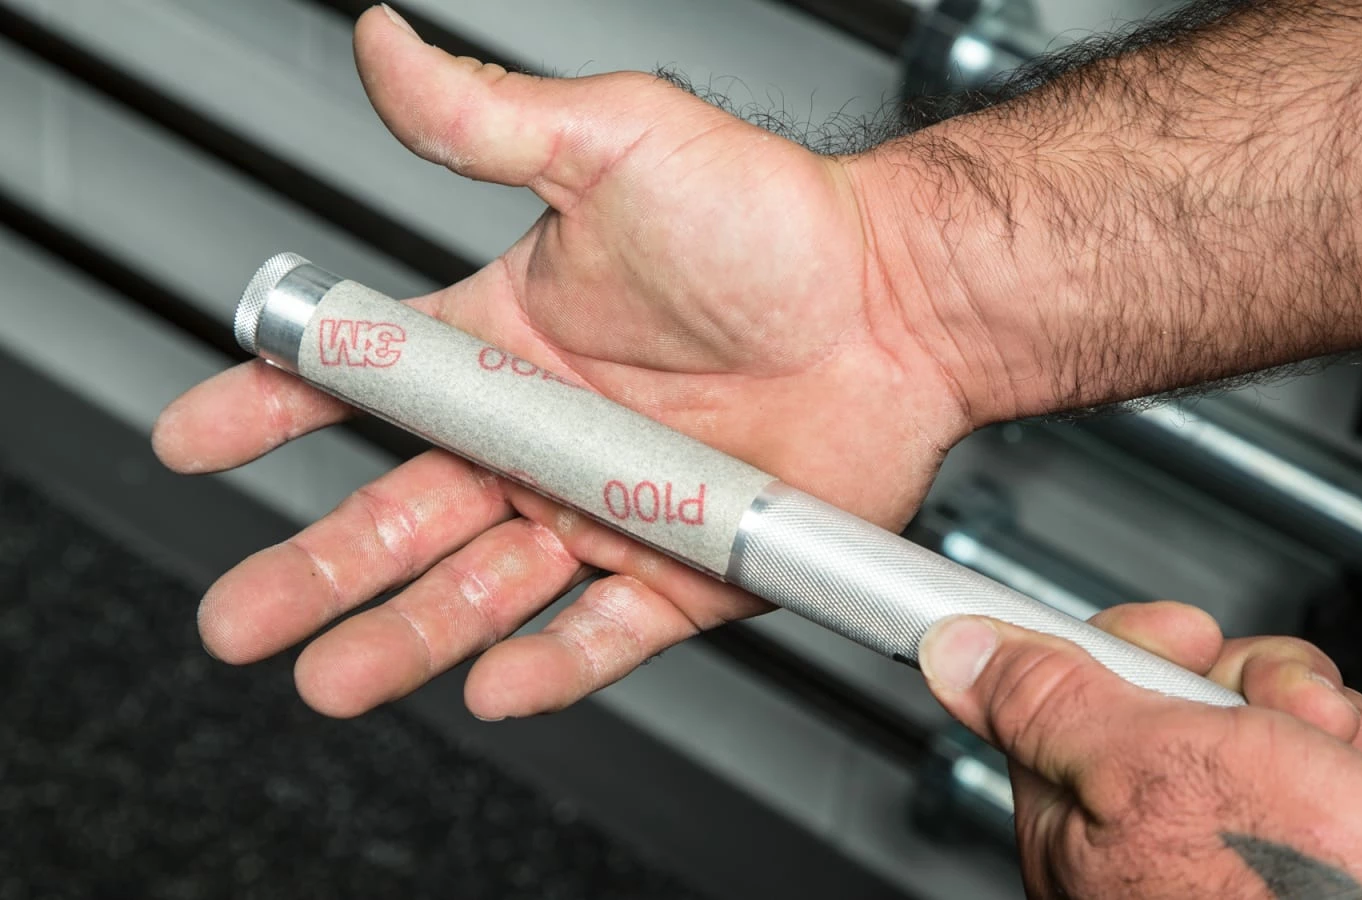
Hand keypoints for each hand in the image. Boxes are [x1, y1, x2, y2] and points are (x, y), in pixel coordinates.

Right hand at [151, 6, 969, 718]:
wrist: (904, 301)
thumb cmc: (777, 220)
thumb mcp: (616, 144)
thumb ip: (489, 119)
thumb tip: (386, 46)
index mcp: (511, 337)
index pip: (368, 380)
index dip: (273, 406)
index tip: (198, 436)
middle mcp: (549, 432)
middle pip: (403, 511)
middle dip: (312, 567)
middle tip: (241, 615)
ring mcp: (612, 506)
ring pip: (485, 588)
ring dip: (404, 634)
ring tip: (332, 675)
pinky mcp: (686, 567)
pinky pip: (605, 631)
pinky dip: (551, 665)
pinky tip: (492, 683)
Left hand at [923, 603, 1361, 898]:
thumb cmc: (1298, 899)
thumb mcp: (1151, 767)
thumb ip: (1050, 703)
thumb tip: (953, 650)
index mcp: (1085, 820)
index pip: (1081, 683)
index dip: (1144, 644)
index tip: (1188, 639)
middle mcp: (1161, 841)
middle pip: (1201, 693)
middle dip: (1269, 689)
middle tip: (1288, 724)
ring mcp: (1253, 850)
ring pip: (1294, 726)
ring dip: (1346, 739)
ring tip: (1360, 789)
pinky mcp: (1341, 862)